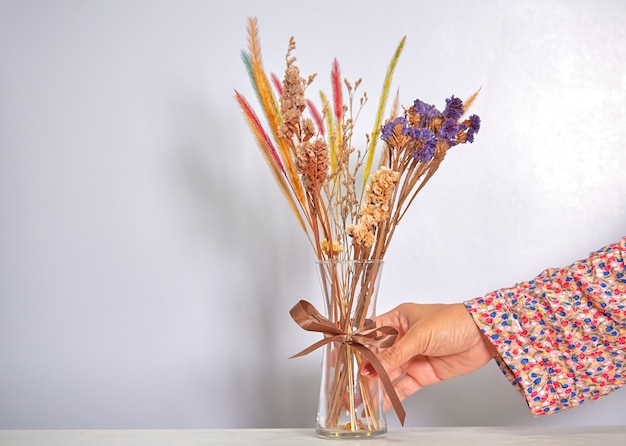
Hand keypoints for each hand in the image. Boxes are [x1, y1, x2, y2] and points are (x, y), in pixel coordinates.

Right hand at [361, 303, 495, 407]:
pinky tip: (382, 401)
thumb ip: (394, 354)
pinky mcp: (424, 373)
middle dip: (366, 370)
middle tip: (354, 384)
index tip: (347, 359)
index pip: (372, 333)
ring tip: (364, 398)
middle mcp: (403, 338)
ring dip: (378, 385)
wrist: (483, 337)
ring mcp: (413, 357)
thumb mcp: (419, 335)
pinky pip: (404, 385)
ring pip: (390, 373)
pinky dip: (393, 394)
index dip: (360, 346)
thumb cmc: (453, 322)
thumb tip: (373, 368)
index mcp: (398, 319)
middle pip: (379, 356)